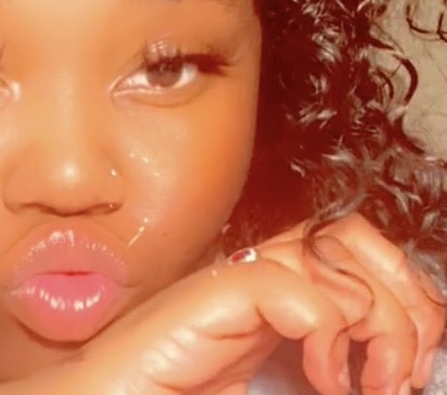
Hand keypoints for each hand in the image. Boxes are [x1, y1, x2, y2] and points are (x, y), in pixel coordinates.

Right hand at [18, 213, 445, 394]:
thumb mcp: (267, 388)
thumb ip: (316, 369)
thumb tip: (391, 368)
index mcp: (270, 305)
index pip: (347, 250)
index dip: (399, 288)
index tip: (413, 358)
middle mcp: (253, 284)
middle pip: (345, 236)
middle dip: (400, 294)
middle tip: (399, 365)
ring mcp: (227, 287)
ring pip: (323, 250)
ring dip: (373, 312)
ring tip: (372, 375)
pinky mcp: (203, 301)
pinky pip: (281, 285)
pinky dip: (321, 326)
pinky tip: (317, 371)